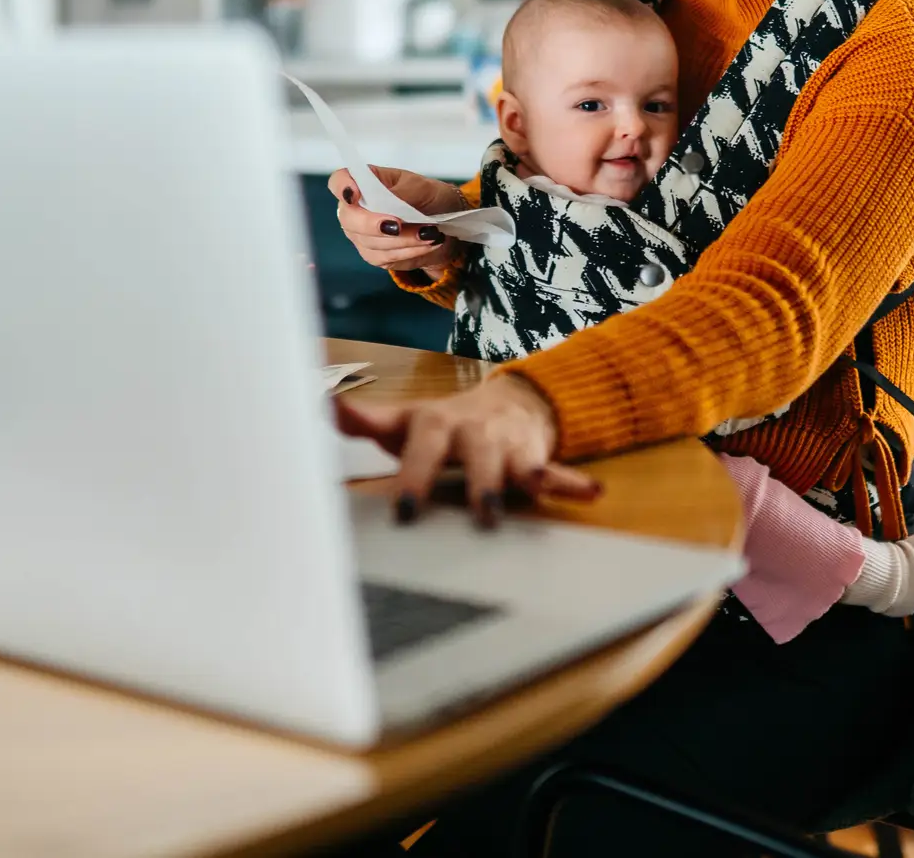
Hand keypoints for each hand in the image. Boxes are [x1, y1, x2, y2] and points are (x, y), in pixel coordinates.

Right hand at [327, 165, 466, 274]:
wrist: (446, 226)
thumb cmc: (431, 198)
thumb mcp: (424, 189)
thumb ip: (403, 193)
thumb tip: (385, 199)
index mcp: (367, 182)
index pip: (339, 181)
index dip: (342, 187)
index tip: (354, 194)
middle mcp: (357, 208)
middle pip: (347, 218)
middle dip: (373, 224)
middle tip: (399, 226)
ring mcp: (362, 234)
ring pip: (368, 242)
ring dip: (402, 240)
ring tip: (430, 233)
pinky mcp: (374, 254)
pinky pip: (383, 258)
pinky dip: (408, 251)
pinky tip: (427, 244)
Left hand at [334, 374, 600, 527]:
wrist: (508, 405)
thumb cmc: (444, 427)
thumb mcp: (405, 421)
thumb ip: (365, 419)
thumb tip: (322, 403)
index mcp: (434, 424)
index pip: (419, 448)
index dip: (411, 475)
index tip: (401, 506)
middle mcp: (471, 430)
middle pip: (466, 453)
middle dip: (462, 480)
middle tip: (451, 510)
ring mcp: (505, 444)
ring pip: (510, 463)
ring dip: (512, 481)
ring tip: (510, 503)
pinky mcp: (535, 458)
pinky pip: (558, 471)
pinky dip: (573, 482)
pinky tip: (591, 493)